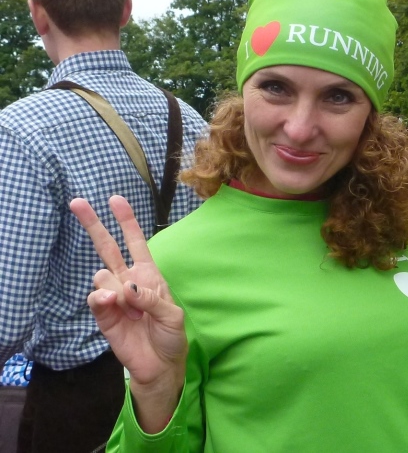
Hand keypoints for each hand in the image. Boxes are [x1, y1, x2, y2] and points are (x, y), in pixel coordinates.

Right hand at [70, 195, 186, 431]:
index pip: (135, 243)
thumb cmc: (171, 336)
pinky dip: (103, 297)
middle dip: (94, 225)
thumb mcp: (173, 315)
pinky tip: (111, 303)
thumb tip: (127, 287)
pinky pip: (95, 297)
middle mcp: (128, 281)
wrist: (160, 365)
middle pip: (107, 248)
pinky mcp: (103, 315)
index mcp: (149, 275)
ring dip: (117, 287)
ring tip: (132, 309)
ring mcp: (114, 297)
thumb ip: (152, 298)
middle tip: (78, 202)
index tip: (116, 199)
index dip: (127, 221)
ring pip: (102, 274)